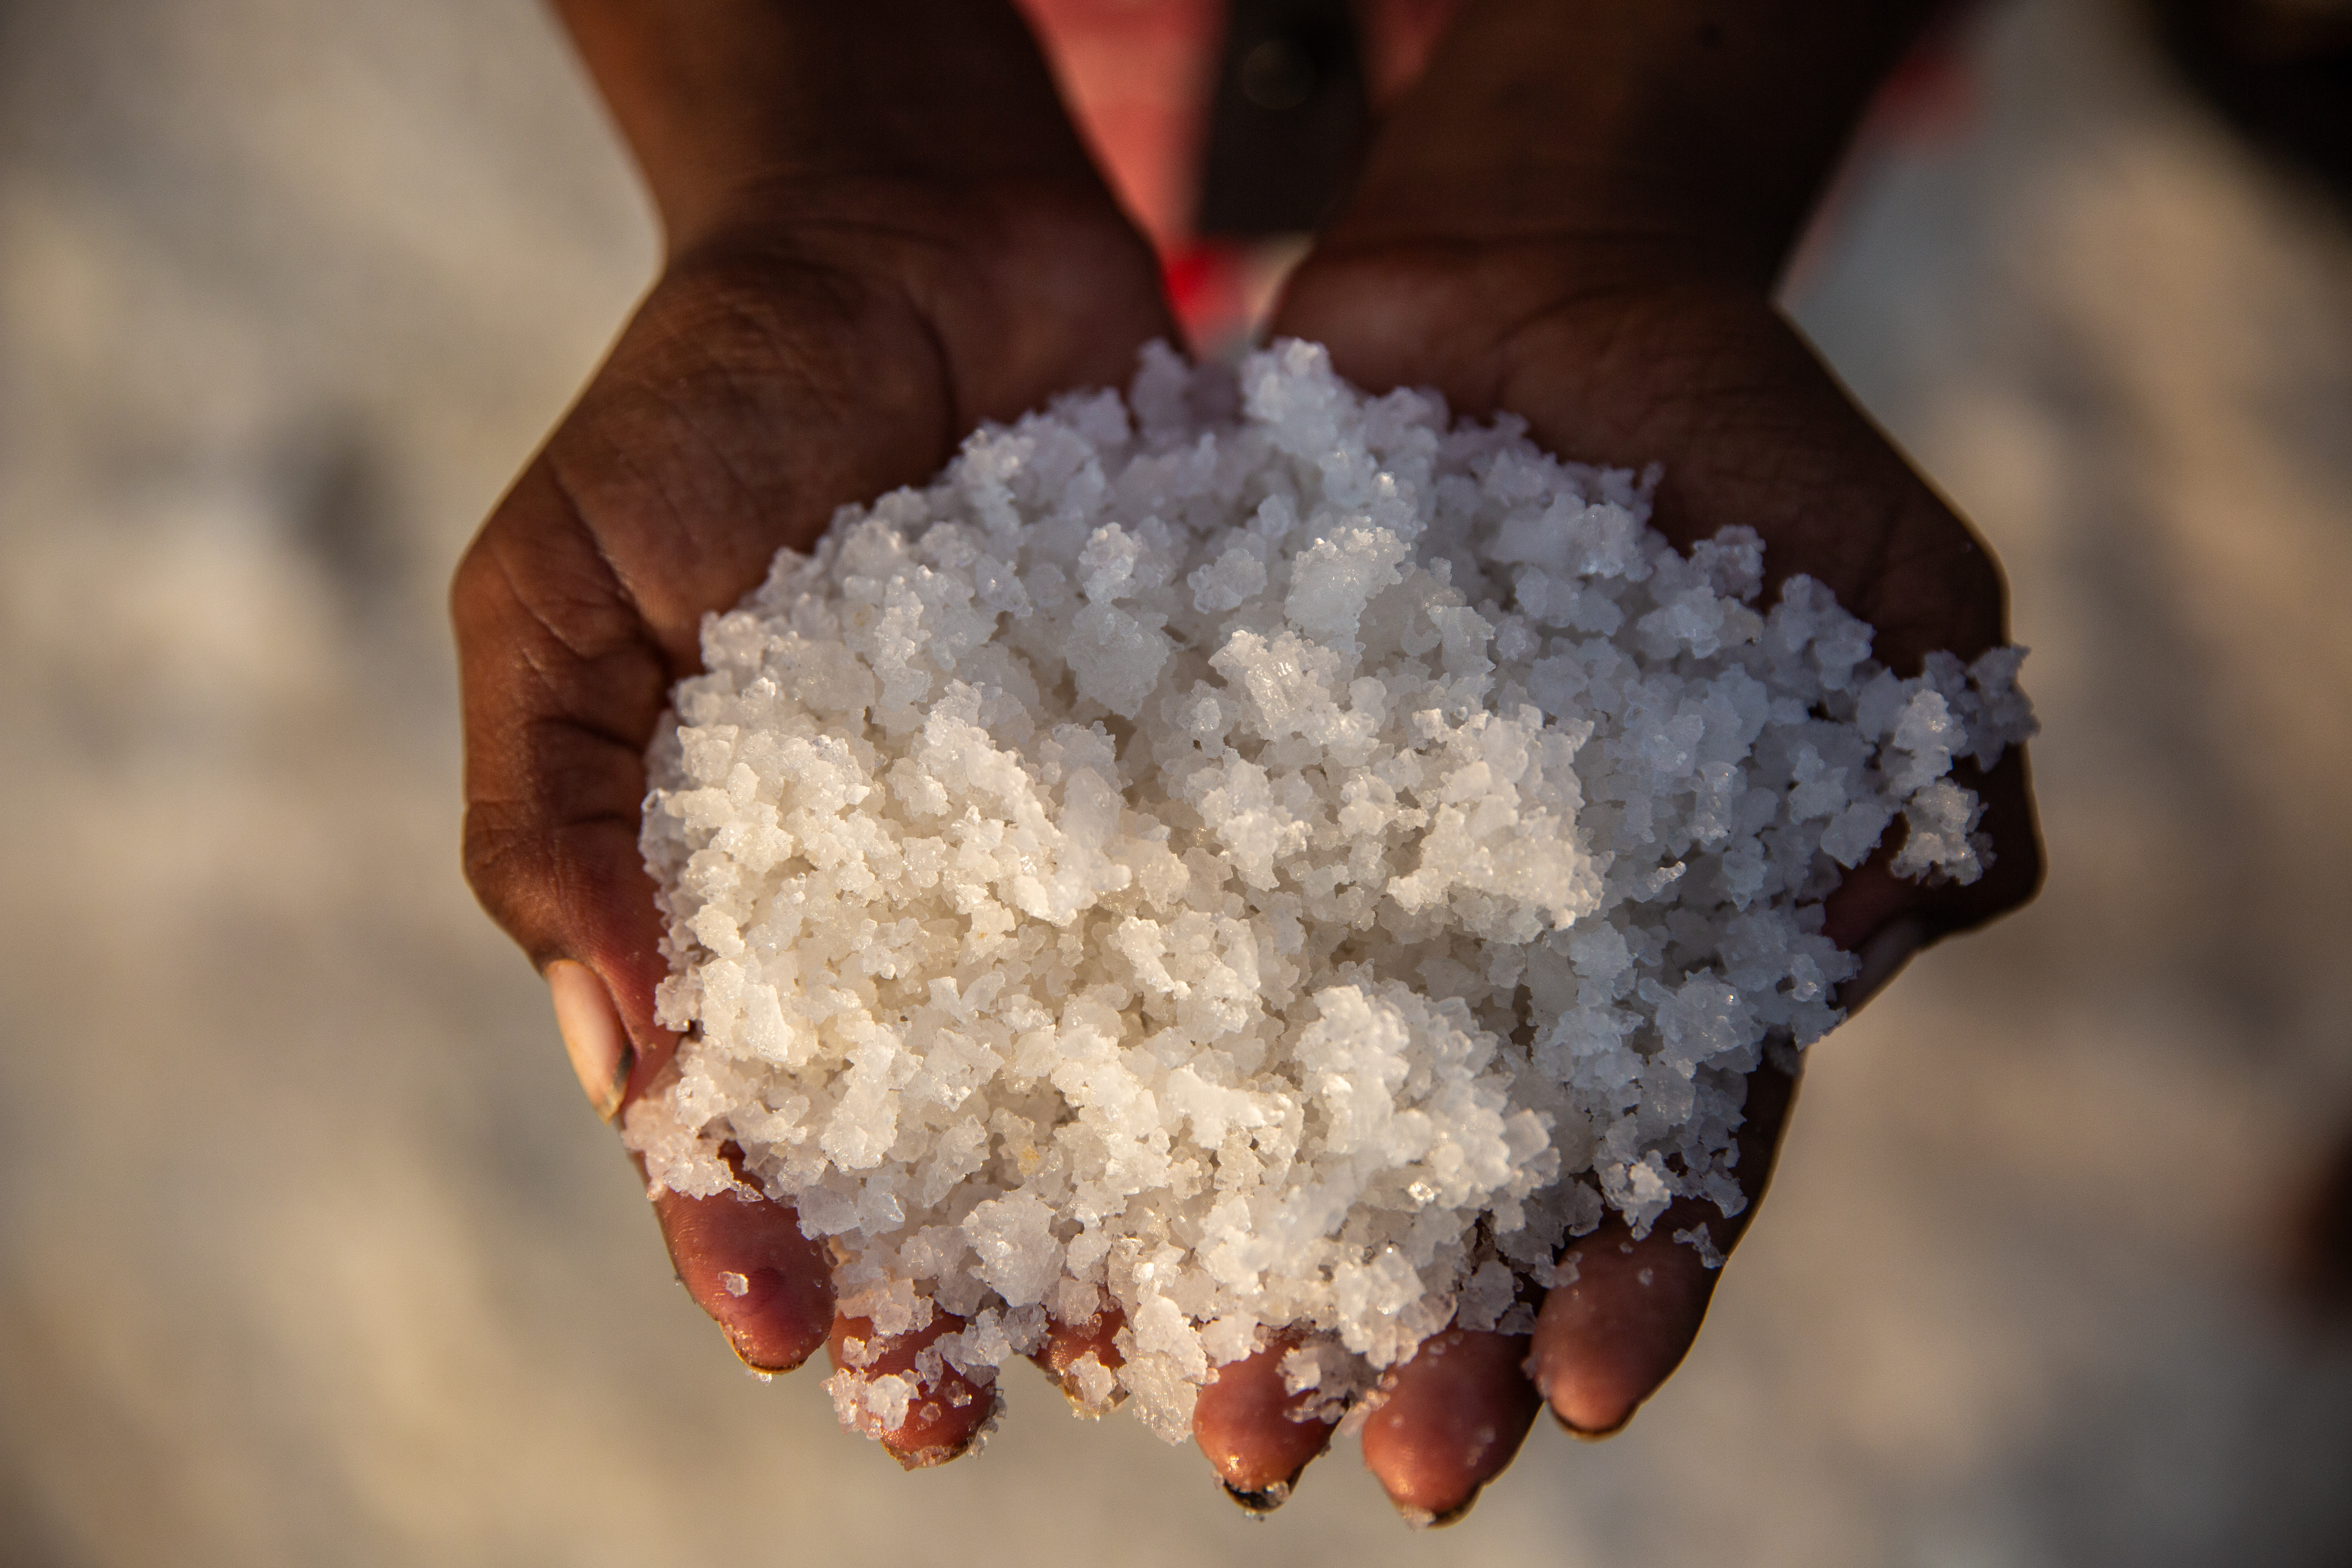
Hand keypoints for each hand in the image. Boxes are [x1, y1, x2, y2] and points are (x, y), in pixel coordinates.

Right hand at [452, 0, 1173, 1466]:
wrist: (908, 241)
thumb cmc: (696, 407)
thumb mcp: (560, 598)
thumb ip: (558, 822)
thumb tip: (627, 1061)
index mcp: (753, 921)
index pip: (754, 1128)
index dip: (768, 1240)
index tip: (812, 1339)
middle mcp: (936, 923)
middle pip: (958, 1149)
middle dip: (996, 1282)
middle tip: (1064, 1391)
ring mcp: (1085, 858)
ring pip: (1128, 1078)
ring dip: (1173, 1209)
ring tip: (1232, 1334)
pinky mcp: (1216, 774)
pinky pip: (1263, 918)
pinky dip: (1306, 1021)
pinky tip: (1361, 1123)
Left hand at [1187, 0, 2041, 1521]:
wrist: (1544, 295)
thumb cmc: (1747, 448)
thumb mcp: (1888, 592)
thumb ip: (1926, 768)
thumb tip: (1893, 912)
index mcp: (1647, 968)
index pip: (1643, 1168)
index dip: (1615, 1290)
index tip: (1570, 1392)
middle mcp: (1463, 964)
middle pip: (1422, 1188)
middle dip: (1369, 1328)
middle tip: (1288, 1449)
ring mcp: (1315, 883)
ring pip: (1238, 1102)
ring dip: (1179, 1246)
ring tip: (1112, 1371)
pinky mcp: (1180, 784)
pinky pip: (1105, 923)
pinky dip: (1050, 1031)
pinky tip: (990, 1151)